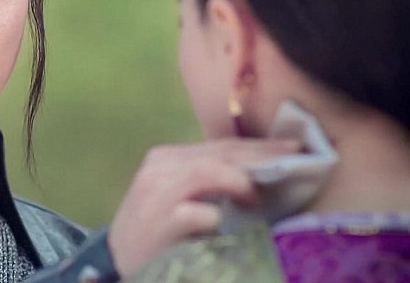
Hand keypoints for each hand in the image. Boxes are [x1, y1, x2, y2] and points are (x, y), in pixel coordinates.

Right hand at [107, 137, 299, 276]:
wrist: (114, 264)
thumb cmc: (156, 233)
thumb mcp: (178, 198)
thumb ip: (210, 182)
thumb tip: (263, 174)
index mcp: (166, 158)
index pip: (221, 145)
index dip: (260, 146)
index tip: (295, 147)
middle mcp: (159, 167)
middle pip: (220, 153)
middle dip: (262, 156)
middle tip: (295, 161)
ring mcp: (155, 194)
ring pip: (207, 172)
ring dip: (240, 183)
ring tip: (257, 200)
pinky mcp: (156, 223)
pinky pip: (194, 213)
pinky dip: (215, 218)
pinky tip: (225, 226)